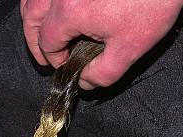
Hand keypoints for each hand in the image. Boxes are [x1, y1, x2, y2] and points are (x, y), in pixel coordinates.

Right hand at [20, 0, 182, 88]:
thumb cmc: (152, 4)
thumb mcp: (129, 48)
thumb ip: (103, 72)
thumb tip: (84, 82)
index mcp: (69, 12)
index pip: (47, 41)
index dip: (54, 58)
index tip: (65, 65)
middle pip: (31, 15)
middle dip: (33, 38)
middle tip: (43, 54)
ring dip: (34, 15)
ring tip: (42, 29)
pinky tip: (53, 8)